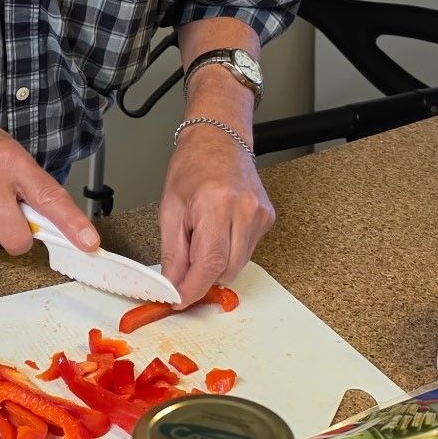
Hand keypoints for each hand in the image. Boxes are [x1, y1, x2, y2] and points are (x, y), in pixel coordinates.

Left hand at [159, 123, 273, 304]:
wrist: (219, 139)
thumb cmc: (192, 166)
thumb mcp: (170, 209)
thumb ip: (173, 252)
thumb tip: (173, 285)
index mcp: (217, 205)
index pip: (209, 263)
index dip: (193, 288)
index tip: (179, 299)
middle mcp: (244, 211)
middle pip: (226, 270)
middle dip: (202, 277)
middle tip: (183, 268)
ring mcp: (260, 215)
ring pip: (237, 265)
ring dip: (216, 264)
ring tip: (201, 237)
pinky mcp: (267, 219)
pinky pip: (246, 251)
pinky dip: (229, 251)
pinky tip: (218, 230)